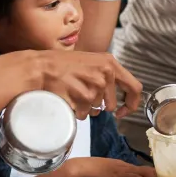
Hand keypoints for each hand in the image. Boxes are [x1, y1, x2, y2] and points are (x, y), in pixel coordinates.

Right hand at [23, 51, 143, 119]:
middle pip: (110, 105)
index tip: (123, 111)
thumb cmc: (62, 64)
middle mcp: (105, 74)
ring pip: (96, 110)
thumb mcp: (92, 61)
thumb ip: (107, 75)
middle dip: (98, 106)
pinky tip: (68, 98)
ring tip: (73, 93)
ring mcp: (93, 86)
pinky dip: (76, 111)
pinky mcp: (82, 98)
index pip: (135, 88)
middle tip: (82, 94)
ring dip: (85, 107)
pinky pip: (84, 114)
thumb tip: (117, 96)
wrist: (41, 67)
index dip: (131, 103)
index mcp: (110, 64)